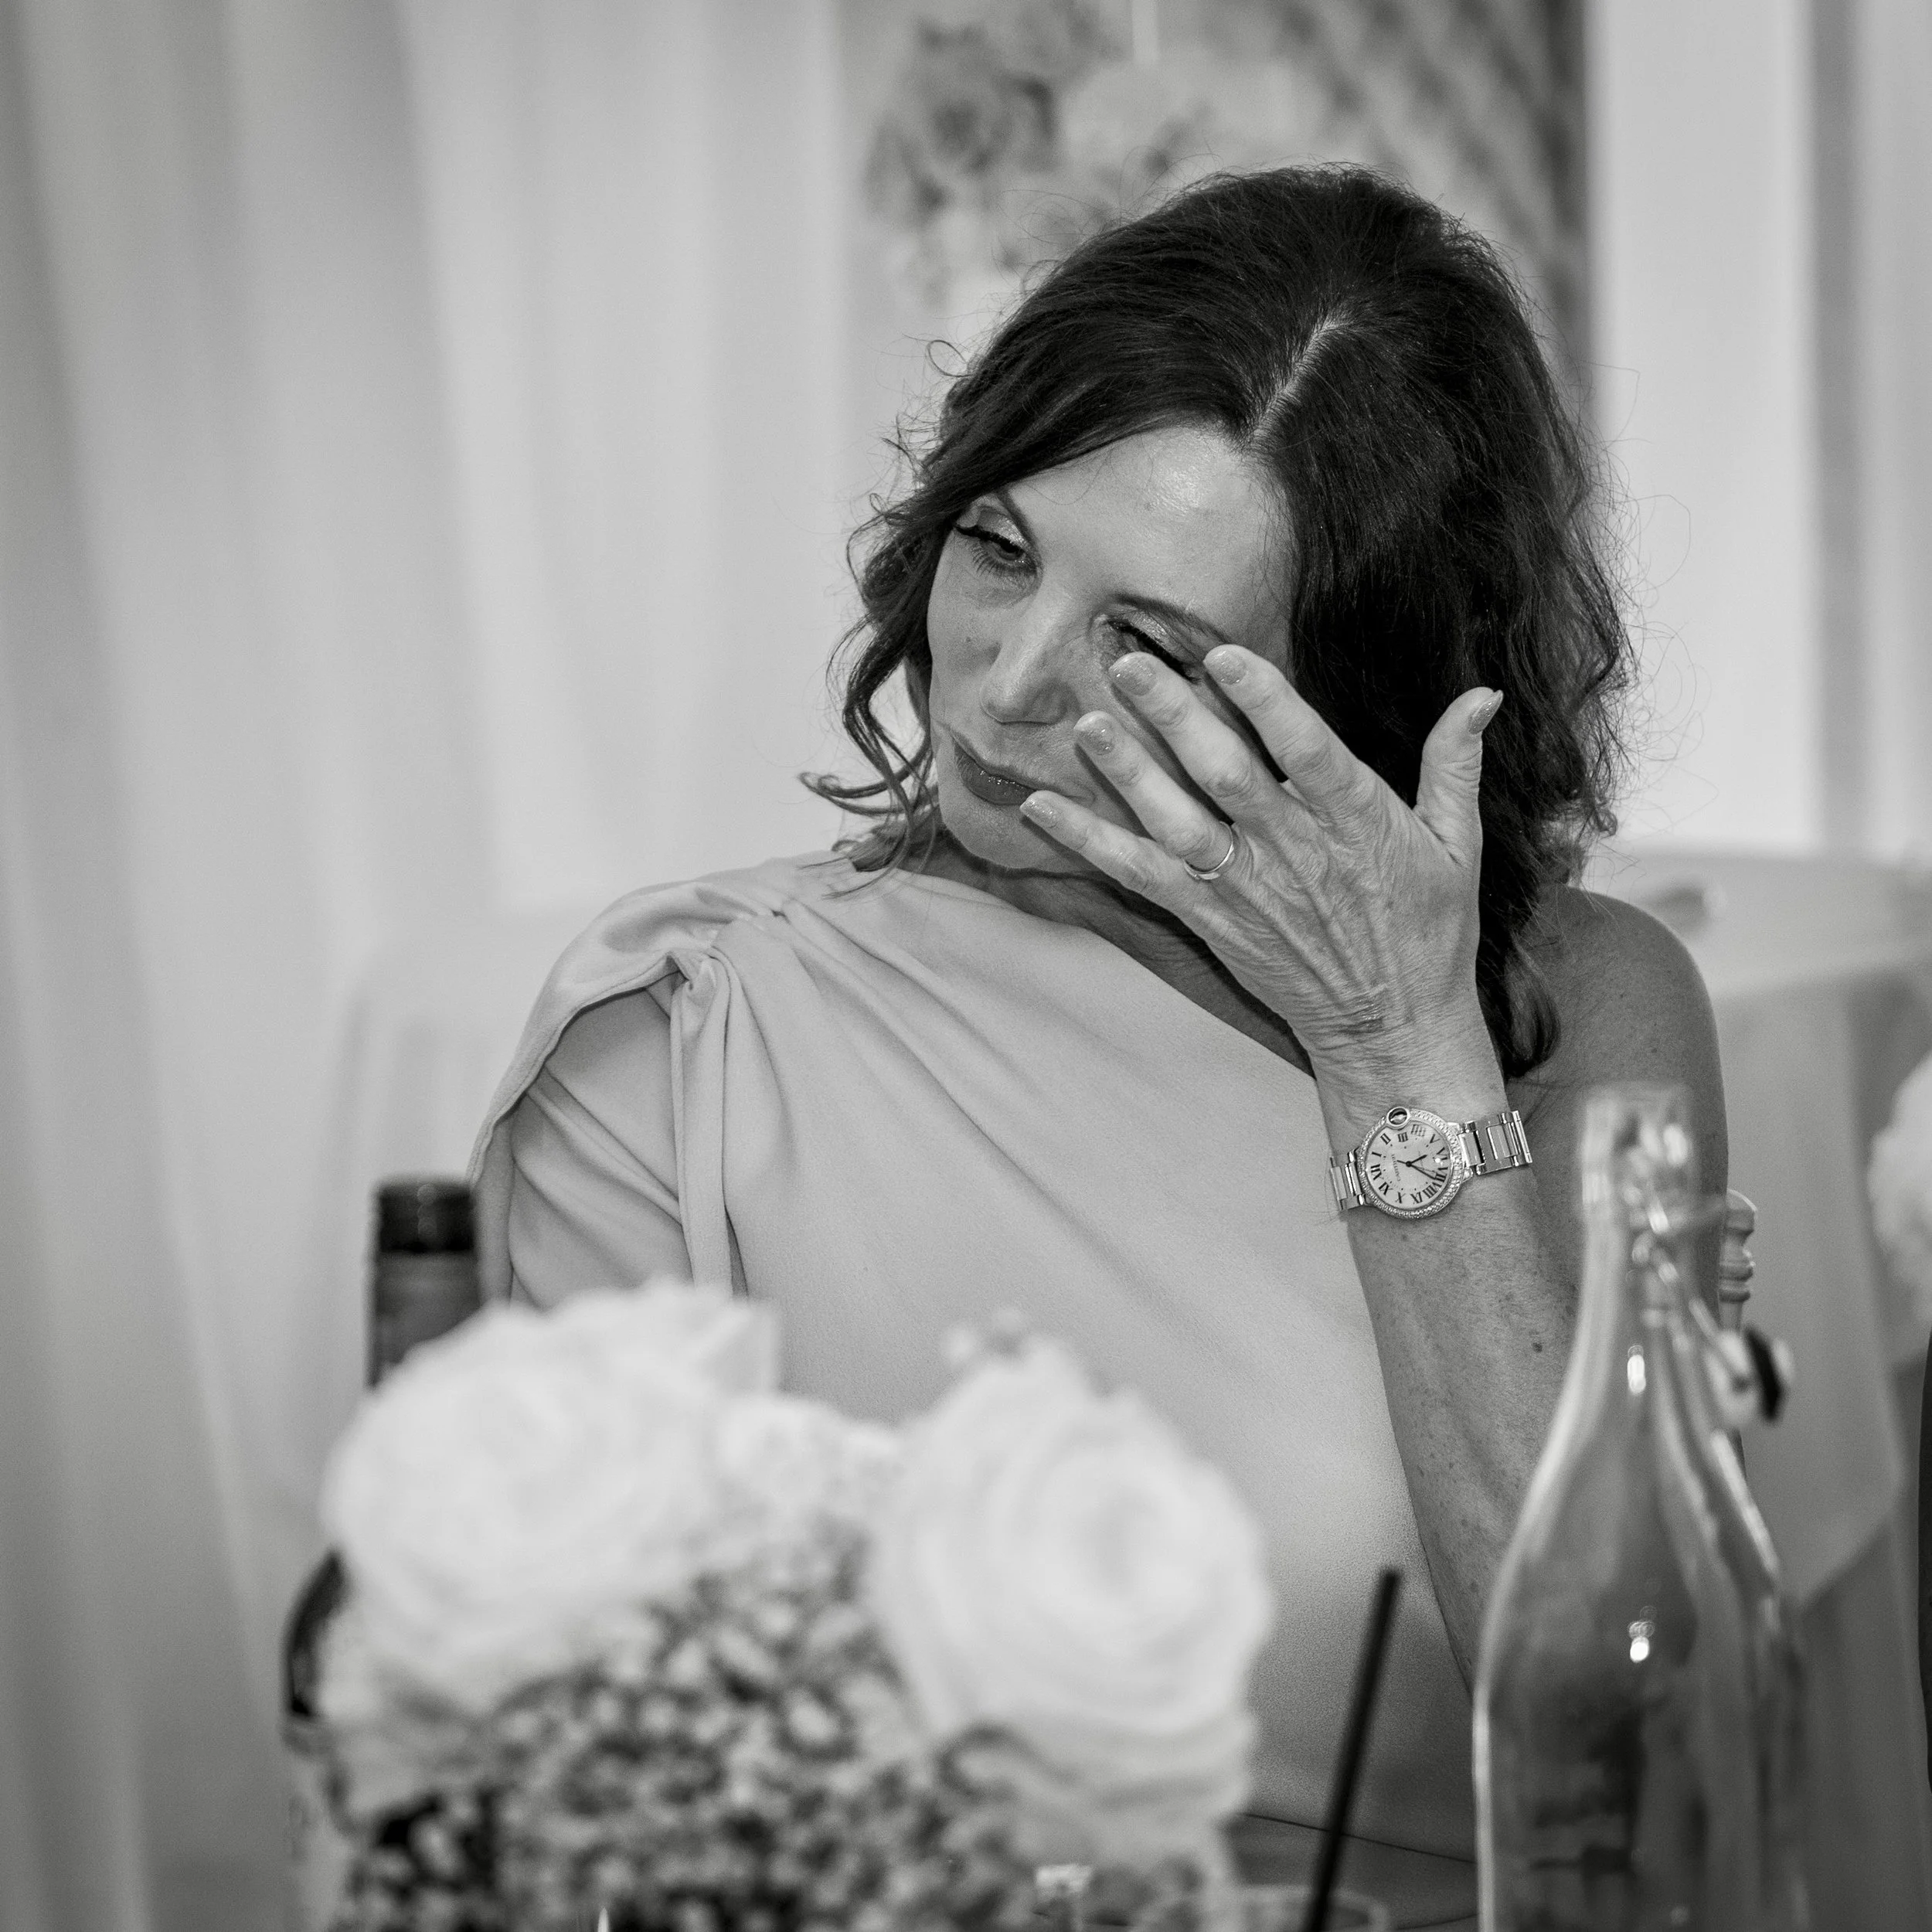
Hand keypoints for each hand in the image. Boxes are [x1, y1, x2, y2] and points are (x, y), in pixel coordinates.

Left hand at [1017, 645, 1503, 1084]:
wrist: (1392, 1029)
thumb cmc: (1428, 932)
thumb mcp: (1458, 846)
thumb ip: (1455, 765)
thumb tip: (1482, 693)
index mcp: (1358, 822)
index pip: (1307, 750)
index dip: (1265, 703)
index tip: (1223, 655)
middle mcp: (1295, 852)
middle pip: (1226, 775)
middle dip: (1175, 717)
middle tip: (1129, 663)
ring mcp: (1246, 888)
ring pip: (1177, 823)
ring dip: (1128, 773)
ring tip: (1087, 725)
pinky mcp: (1212, 920)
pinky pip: (1141, 876)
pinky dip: (1089, 841)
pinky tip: (1040, 806)